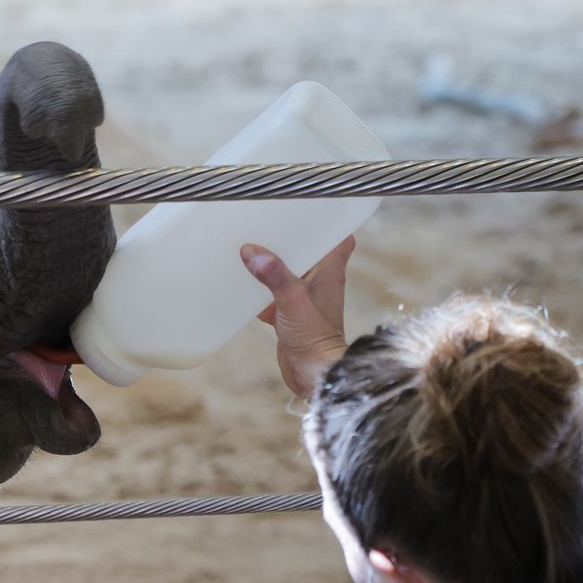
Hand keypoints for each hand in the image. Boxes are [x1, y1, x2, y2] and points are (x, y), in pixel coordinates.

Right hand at [241, 236, 354, 398]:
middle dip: (290, 238)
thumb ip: (274, 276)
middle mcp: (321, 281)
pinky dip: (261, 290)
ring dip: (274, 263)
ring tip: (251, 248)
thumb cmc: (315, 338)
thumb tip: (253, 252)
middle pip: (309, 249)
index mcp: (331, 270)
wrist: (313, 375)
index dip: (328, 220)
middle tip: (269, 224)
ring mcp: (306, 298)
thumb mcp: (293, 301)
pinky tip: (243, 286)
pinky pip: (275, 294)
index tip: (309, 208)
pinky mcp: (292, 314)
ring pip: (289, 271)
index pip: (339, 235)